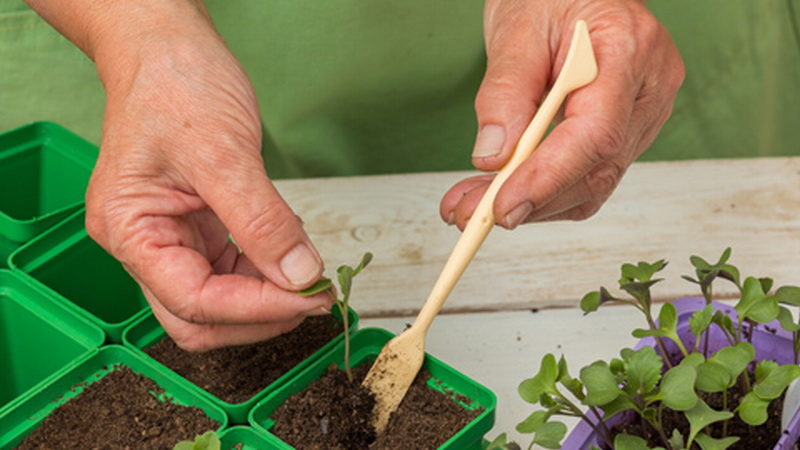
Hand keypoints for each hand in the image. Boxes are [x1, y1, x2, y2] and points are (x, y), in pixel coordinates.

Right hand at [79, 3, 331, 350]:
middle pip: (199, 317)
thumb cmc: (174, 84)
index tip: (308, 297)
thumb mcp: (223, 153)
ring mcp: (171, 237)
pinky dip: (265, 272)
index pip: (193, 301)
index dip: (255, 308)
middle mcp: (144, 243)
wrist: (167, 47)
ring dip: (266, 298)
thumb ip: (262, 221)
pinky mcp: (197, 227)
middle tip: (312, 299)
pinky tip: (290, 254)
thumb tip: (299, 276)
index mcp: (129, 230)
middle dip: (258, 316)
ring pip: (219, 299)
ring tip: (309, 276)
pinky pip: (232, 269)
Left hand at [441, 0, 683, 228]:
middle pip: (596, 170)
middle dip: (528, 201)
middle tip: (467, 215)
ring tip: (471, 206)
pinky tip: (502, 192)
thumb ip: (505, 91)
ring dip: (530, 204)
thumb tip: (493, 158)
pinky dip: (544, 192)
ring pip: (592, 183)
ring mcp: (643, 113)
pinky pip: (589, 176)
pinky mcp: (626, 130)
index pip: (596, 134)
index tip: (502, 206)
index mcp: (629, 50)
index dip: (548, 178)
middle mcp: (649, 88)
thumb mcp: (517, 27)